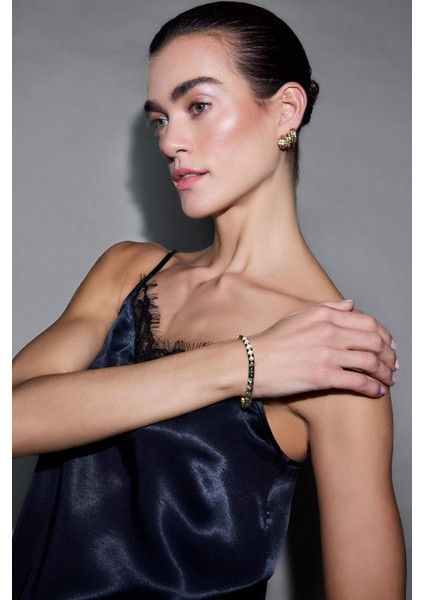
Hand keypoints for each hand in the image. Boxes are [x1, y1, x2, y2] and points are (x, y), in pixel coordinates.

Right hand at [250, 299, 396, 398]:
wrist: (250, 362)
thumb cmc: (271, 341)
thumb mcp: (298, 316)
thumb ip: (328, 308)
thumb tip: (351, 304)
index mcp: (324, 314)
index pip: (367, 322)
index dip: (384, 335)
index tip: (389, 346)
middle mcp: (329, 331)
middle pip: (374, 341)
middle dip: (389, 355)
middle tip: (392, 365)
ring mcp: (327, 353)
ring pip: (370, 362)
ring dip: (385, 373)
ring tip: (388, 380)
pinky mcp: (323, 376)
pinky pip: (358, 381)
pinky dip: (372, 388)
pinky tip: (376, 392)